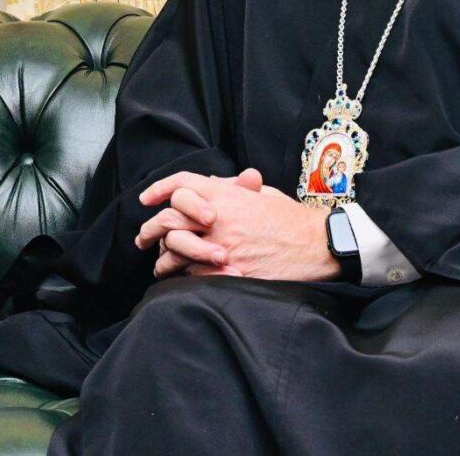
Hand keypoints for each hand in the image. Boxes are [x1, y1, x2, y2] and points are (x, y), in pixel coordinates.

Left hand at [136, 169, 338, 281]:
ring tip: (158, 262)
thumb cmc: (290, 218)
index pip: (181, 184)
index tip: (146, 199)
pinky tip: (178, 277)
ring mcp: (222, 244)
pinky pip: (194, 272)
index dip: (159, 189)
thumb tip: (207, 182)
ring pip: (177, 248)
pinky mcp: (229, 271)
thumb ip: (231, 187)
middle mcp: (218, 216)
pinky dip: (183, 274)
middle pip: (169, 218)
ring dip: (163, 256)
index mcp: (224, 193)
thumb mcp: (260, 193)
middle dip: (151, 228)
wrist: (316, 244)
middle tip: (143, 237)